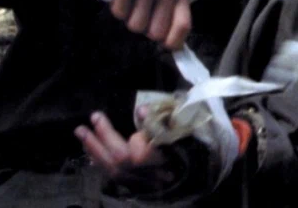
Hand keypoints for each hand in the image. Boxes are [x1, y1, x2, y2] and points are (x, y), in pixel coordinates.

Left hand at [74, 109, 252, 185]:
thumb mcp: (193, 123)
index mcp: (171, 160)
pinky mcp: (141, 186)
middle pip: (122, 162)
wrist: (216, 164)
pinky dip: (101, 163)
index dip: (127, 136)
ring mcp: (148, 183)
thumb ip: (170, 119)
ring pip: (115, 172)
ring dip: (95, 150)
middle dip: (102, 140)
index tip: (119, 113)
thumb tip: (142, 112)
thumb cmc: (206, 139)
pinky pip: (116, 178)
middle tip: (90, 119)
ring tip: (82, 133)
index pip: (140, 153)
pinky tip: (91, 152)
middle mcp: (156, 176)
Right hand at [79, 0, 190, 49]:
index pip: (184, 26)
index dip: (173, 43)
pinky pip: (119, 13)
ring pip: (135, 25)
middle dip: (143, 27)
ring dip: (127, 15)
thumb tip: (168, 40)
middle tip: (136, 9)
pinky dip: (115, 6)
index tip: (163, 47)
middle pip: (156, 33)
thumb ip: (168, 3)